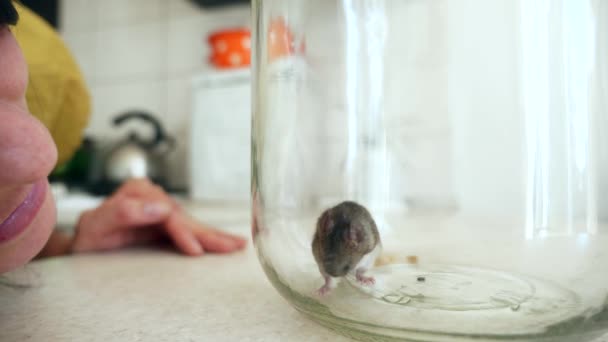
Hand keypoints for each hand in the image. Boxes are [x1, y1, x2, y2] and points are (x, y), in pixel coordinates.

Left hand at [69, 179, 246, 254]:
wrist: (82, 243)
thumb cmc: (88, 235)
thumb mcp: (97, 224)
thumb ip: (124, 212)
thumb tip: (161, 208)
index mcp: (138, 192)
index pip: (168, 214)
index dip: (184, 232)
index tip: (195, 250)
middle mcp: (153, 197)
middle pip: (186, 217)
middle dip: (209, 233)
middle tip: (233, 246)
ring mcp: (161, 209)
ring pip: (192, 224)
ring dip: (215, 236)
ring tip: (237, 245)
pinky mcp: (165, 222)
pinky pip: (189, 229)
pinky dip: (207, 236)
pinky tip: (224, 241)